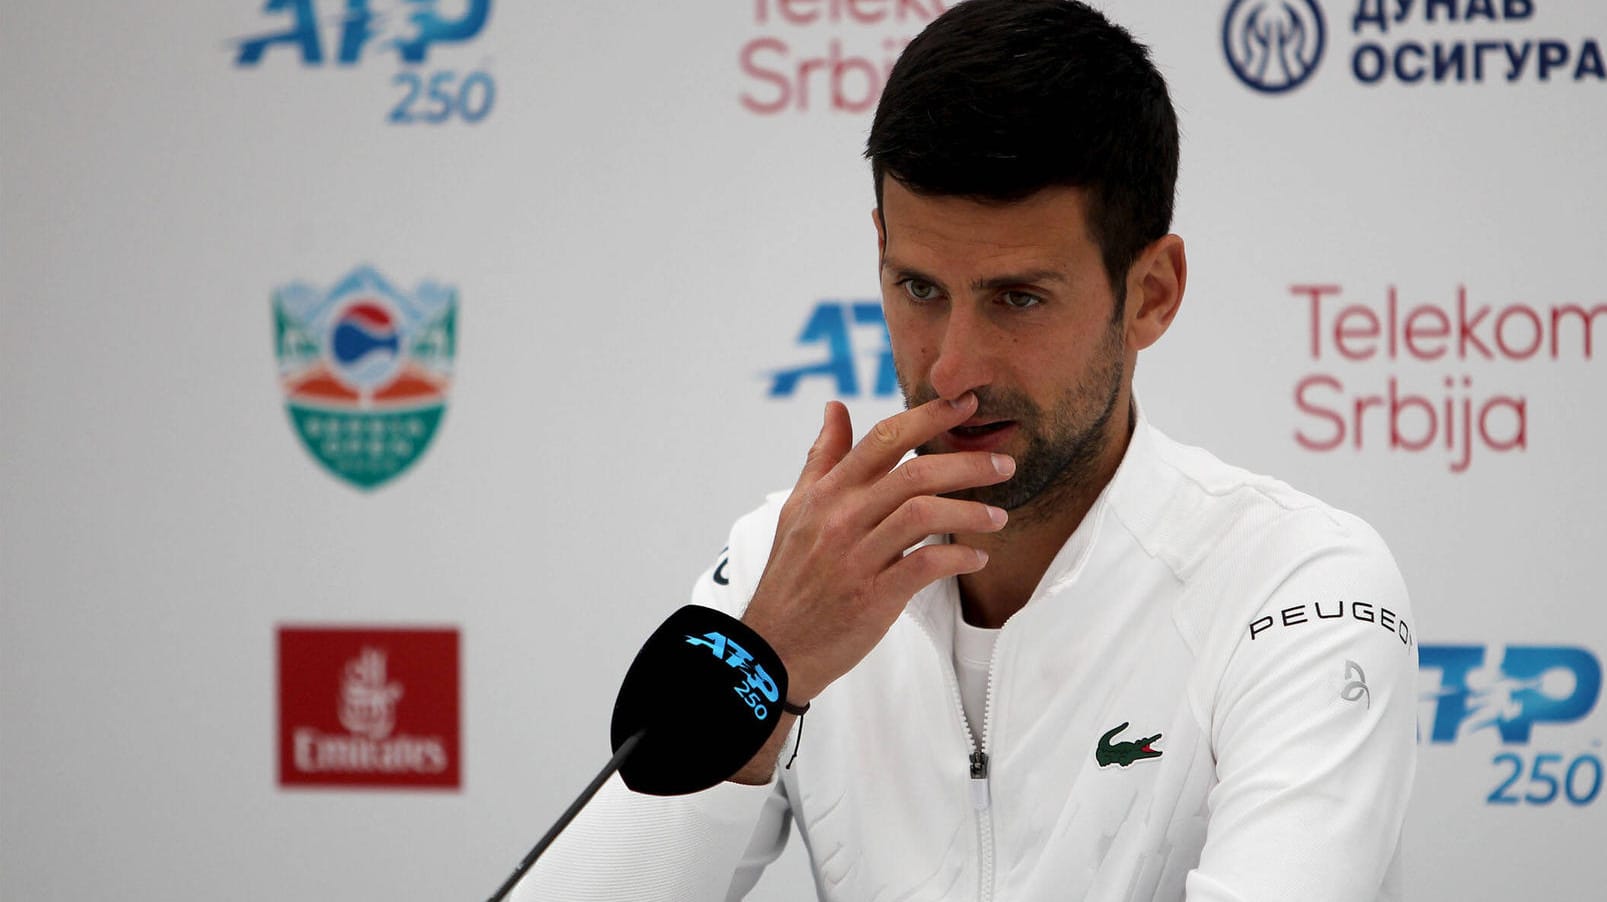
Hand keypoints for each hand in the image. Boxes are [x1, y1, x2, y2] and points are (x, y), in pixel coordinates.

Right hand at [742, 393, 1014, 704]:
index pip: (883, 439)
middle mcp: (841, 518)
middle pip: (914, 473)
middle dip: (968, 464)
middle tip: (1005, 465)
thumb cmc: (791, 576)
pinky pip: (926, 564)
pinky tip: (976, 557)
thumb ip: (823, 457)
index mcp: (827, 493)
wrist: (775, 646)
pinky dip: (959, 556)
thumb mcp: (797, 509)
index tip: (966, 405)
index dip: (929, 416)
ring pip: (924, 514)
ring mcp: (857, 557)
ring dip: (970, 512)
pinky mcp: (873, 596)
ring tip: (998, 517)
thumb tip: (835, 407)